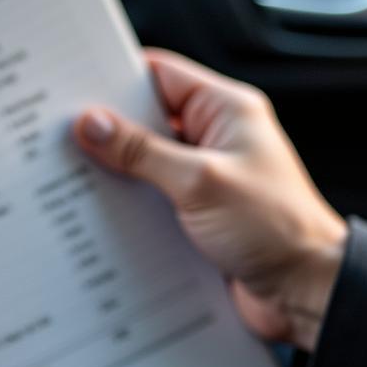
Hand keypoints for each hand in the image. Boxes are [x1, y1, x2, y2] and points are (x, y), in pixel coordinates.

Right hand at [74, 48, 346, 351]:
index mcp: (227, 110)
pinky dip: (125, 200)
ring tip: (72, 174)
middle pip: (146, 118)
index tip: (72, 87)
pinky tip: (96, 211)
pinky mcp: (195, 211)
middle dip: (106, 128)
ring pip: (144, 160)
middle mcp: (215, 137)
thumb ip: (142, 151)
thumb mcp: (199, 182)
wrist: (306, 292)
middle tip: (61, 135)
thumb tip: (93, 124)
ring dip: (114, 169)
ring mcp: (204, 175)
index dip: (116, 77)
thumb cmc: (276, 230)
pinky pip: (150, 195)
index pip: (160, 74)